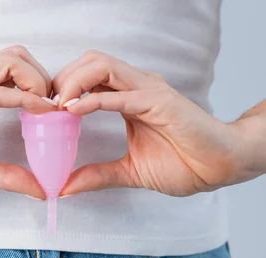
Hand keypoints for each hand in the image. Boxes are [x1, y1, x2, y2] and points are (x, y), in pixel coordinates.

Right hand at [0, 46, 54, 197]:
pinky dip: (21, 97)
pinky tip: (38, 111)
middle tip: (55, 109)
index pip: (18, 71)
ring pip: (12, 61)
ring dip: (38, 82)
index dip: (42, 87)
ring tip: (48, 110)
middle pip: (20, 57)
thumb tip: (38, 188)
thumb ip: (5, 174)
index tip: (57, 114)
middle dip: (45, 78)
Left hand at [54, 50, 244, 196]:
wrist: (221, 167)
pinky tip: (74, 110)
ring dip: (73, 82)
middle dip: (63, 78)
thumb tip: (65, 186)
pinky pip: (121, 95)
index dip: (64, 87)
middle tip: (46, 104)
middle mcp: (137, 86)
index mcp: (129, 97)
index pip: (89, 76)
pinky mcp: (160, 103)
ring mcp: (149, 91)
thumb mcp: (130, 171)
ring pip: (102, 66)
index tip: (45, 110)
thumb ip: (98, 174)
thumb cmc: (184, 163)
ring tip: (57, 104)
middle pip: (91, 61)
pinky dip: (94, 99)